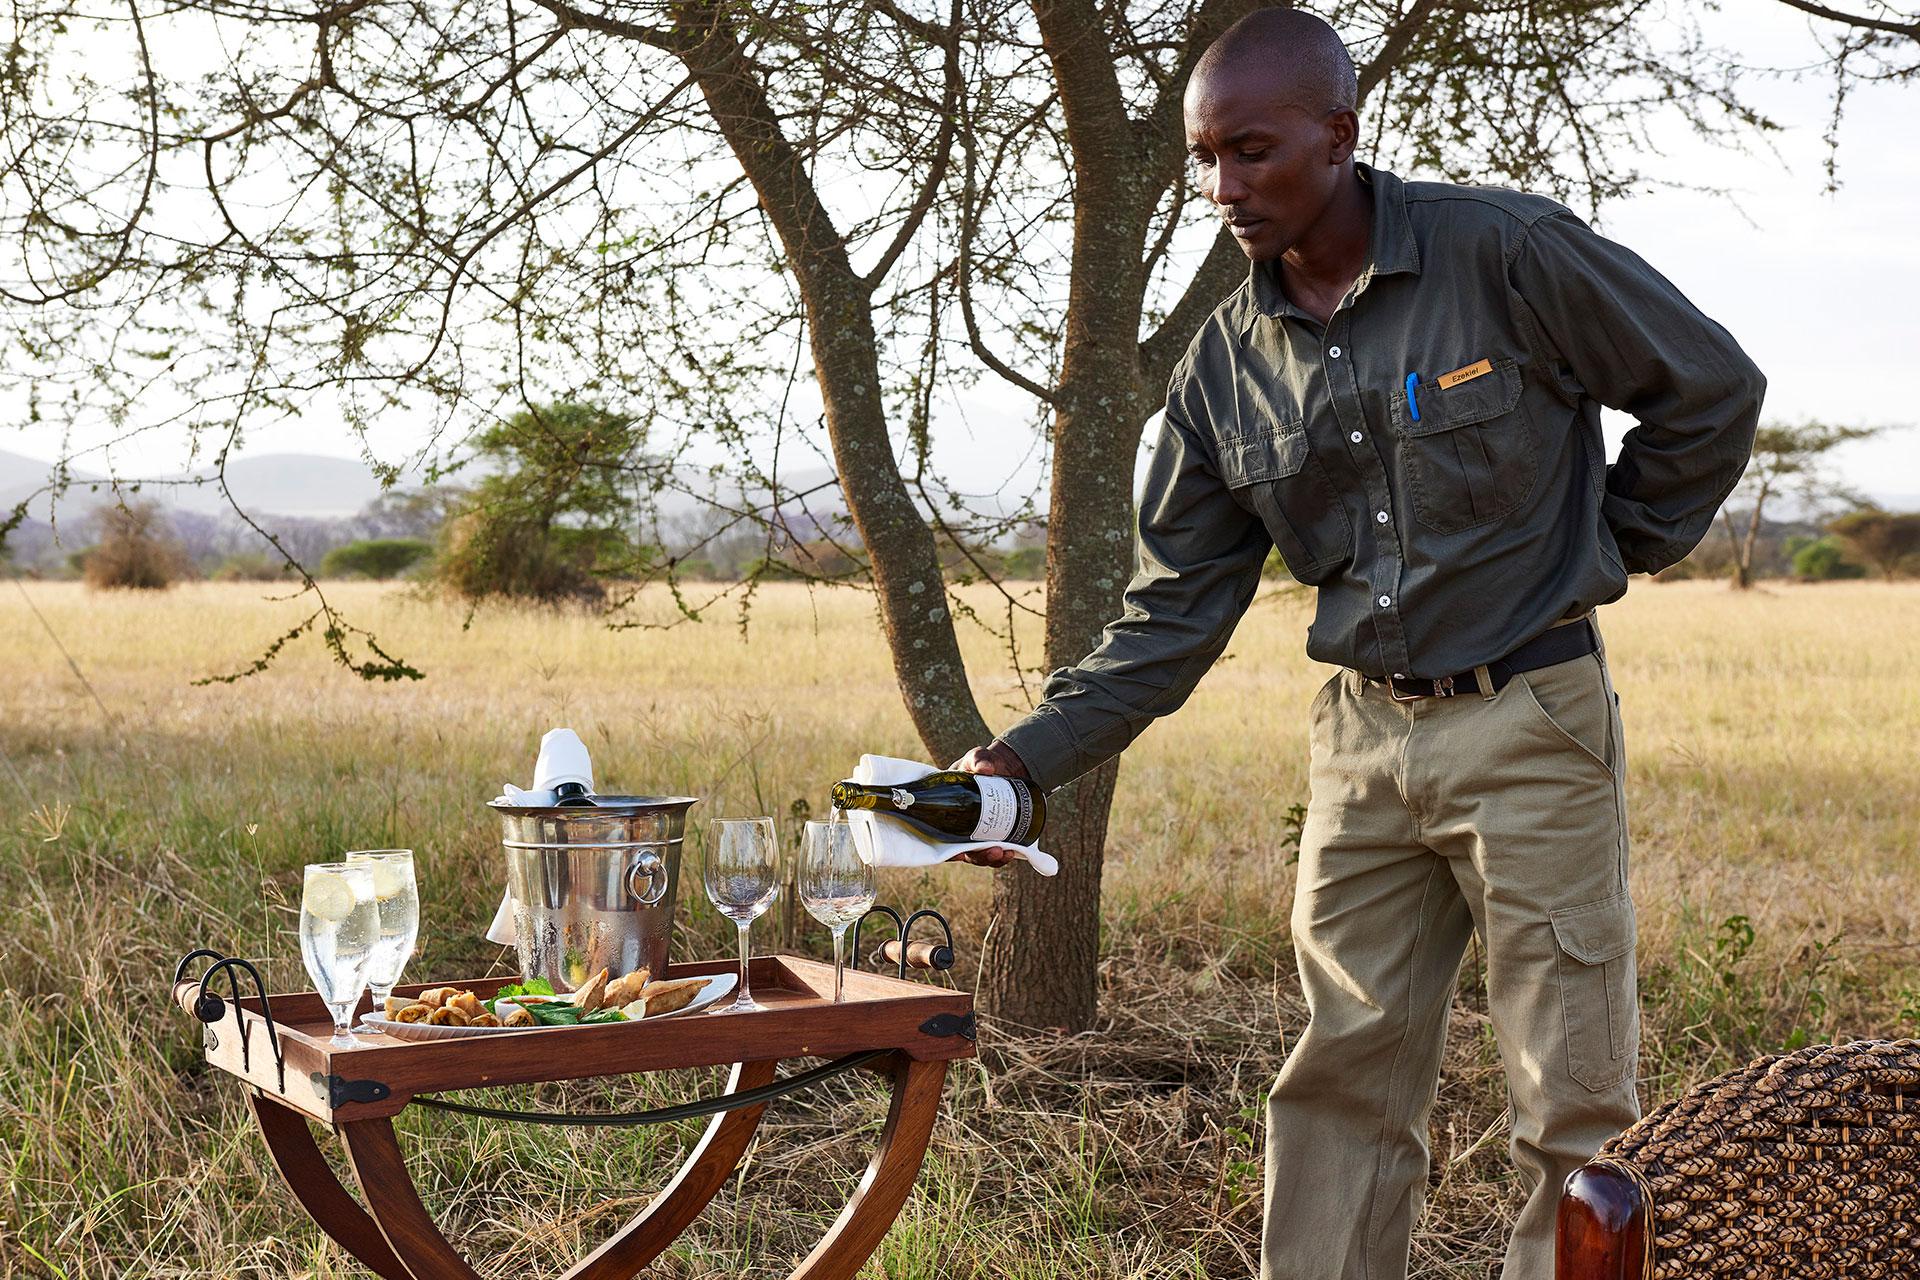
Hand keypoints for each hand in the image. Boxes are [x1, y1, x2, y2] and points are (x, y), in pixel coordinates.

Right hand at [945, 741, 1029, 868]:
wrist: (1004, 767)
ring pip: (981, 854)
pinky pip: (996, 849)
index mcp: (948, 812)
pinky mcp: (995, 832)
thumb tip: (987, 769)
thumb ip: (979, 760)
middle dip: (979, 857)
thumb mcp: (977, 758)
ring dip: (992, 858)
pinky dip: (1004, 854)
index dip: (948, 852)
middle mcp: (960, 827)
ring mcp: (978, 831)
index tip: (959, 855)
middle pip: (964, 852)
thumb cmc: (982, 763)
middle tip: (993, 851)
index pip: (941, 837)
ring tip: (1007, 853)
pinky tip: (1014, 851)